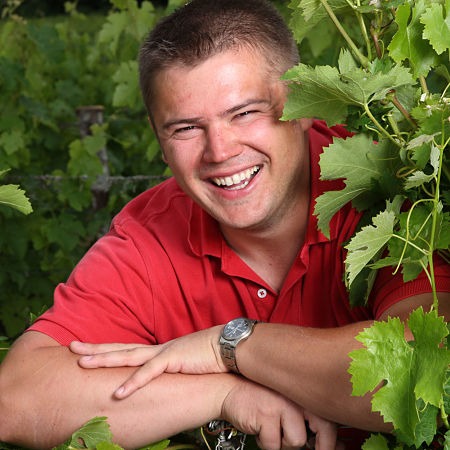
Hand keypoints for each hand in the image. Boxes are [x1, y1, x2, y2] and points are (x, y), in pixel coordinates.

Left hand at [70, 326, 225, 397]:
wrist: (229, 348)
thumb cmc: (210, 358)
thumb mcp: (185, 365)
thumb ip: (171, 373)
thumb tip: (162, 382)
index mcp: (158, 351)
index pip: (127, 349)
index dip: (107, 349)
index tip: (88, 349)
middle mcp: (156, 349)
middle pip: (120, 347)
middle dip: (95, 348)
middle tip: (71, 346)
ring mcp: (163, 353)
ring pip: (128, 356)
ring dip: (105, 359)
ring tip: (82, 362)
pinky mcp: (174, 360)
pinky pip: (150, 373)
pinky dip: (133, 383)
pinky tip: (118, 393)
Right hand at [221, 379, 341, 449]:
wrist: (229, 388)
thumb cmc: (260, 399)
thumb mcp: (287, 405)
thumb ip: (307, 419)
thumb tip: (335, 445)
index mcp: (304, 391)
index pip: (330, 419)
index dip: (333, 442)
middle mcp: (297, 395)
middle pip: (324, 430)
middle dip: (319, 447)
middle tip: (296, 443)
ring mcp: (283, 404)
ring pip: (297, 441)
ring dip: (283, 442)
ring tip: (272, 429)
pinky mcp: (267, 415)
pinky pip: (273, 444)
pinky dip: (265, 442)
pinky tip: (259, 426)